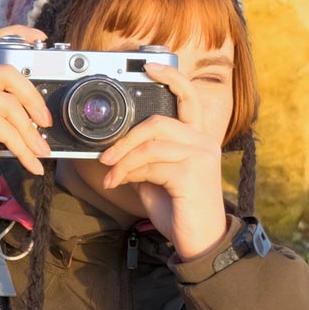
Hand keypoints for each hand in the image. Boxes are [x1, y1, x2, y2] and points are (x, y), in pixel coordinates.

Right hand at [0, 25, 53, 175]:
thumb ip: (2, 106)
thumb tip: (39, 109)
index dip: (15, 34)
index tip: (40, 38)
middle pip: (8, 72)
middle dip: (34, 98)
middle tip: (46, 122)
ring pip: (10, 104)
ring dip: (30, 133)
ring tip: (39, 151)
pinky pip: (6, 127)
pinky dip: (23, 148)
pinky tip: (31, 162)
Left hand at [97, 61, 227, 260]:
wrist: (200, 242)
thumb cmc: (180, 209)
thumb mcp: (156, 179)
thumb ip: (143, 159)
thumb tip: (114, 149)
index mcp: (197, 138)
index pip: (188, 98)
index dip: (170, 78)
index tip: (149, 67)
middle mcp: (203, 142)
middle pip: (158, 121)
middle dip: (125, 138)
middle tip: (105, 155)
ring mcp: (200, 157)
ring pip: (151, 143)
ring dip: (123, 159)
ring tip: (110, 175)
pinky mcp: (192, 174)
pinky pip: (151, 164)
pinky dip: (129, 173)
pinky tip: (120, 184)